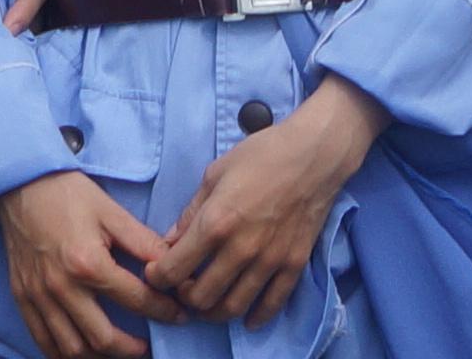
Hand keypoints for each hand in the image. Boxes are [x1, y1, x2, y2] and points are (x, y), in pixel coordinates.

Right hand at [0, 170, 167, 358]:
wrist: (20, 182)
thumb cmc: (68, 193)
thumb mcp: (111, 211)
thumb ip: (143, 242)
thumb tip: (171, 264)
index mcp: (88, 264)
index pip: (135, 300)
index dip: (163, 311)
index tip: (178, 315)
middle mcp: (61, 287)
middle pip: (102, 339)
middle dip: (132, 349)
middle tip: (149, 346)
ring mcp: (38, 296)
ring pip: (71, 349)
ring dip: (99, 358)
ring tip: (119, 350)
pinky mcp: (22, 298)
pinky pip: (42, 341)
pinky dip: (63, 354)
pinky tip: (82, 351)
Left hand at [151, 78, 378, 319]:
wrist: (314, 154)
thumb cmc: (262, 154)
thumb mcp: (215, 173)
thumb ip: (191, 212)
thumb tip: (171, 240)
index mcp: (216, 223)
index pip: (174, 269)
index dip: (158, 277)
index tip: (156, 273)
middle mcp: (240, 249)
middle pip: (201, 297)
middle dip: (184, 297)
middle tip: (183, 285)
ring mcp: (269, 261)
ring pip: (232, 307)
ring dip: (213, 311)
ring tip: (209, 299)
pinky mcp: (293, 265)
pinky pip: (271, 304)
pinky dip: (255, 317)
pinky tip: (247, 316)